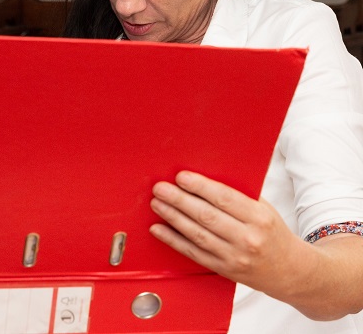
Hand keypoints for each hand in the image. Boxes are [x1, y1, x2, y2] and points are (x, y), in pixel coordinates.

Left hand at [148, 170, 309, 296]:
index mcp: (260, 218)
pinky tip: (158, 229)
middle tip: (160, 188)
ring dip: (172, 217)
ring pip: (197, 234)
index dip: (200, 187)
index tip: (181, 177)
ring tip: (157, 203)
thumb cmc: (272, 232)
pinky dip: (173, 240)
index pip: (225, 199)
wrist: (290, 271)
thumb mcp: (264, 209)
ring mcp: (234, 257)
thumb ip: (238, 195)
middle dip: (179, 200)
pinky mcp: (223, 269)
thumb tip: (203, 178)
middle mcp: (247, 239)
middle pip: (207, 216)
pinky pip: (193, 253)